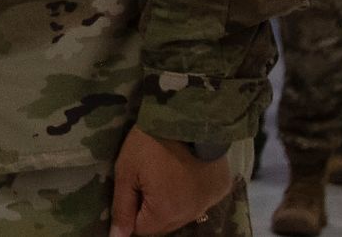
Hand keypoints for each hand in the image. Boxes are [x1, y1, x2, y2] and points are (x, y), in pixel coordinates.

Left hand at [110, 128, 232, 236]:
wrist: (186, 115)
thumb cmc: (149, 143)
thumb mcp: (126, 171)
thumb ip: (122, 207)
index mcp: (165, 214)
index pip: (142, 230)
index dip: (131, 209)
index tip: (132, 186)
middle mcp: (190, 215)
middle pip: (163, 224)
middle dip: (150, 208)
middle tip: (146, 177)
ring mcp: (207, 203)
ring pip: (181, 214)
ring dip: (170, 202)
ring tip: (164, 173)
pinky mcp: (219, 190)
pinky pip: (199, 201)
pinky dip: (190, 192)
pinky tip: (184, 172)